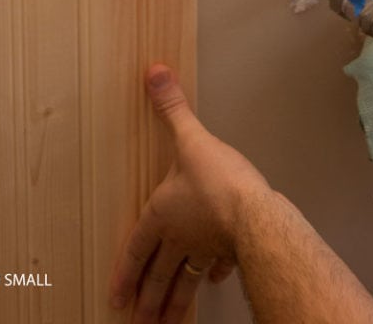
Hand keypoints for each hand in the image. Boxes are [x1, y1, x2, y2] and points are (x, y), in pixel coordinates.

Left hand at [110, 65, 270, 321]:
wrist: (256, 214)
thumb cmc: (219, 181)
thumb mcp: (190, 137)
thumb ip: (171, 107)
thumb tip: (154, 73)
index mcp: (161, 216)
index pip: (135, 250)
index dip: (124, 274)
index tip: (116, 299)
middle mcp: (179, 238)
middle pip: (158, 275)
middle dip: (148, 299)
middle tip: (140, 322)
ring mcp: (206, 248)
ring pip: (185, 280)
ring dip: (175, 301)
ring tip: (166, 322)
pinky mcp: (232, 249)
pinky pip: (219, 266)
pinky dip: (215, 273)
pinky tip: (216, 278)